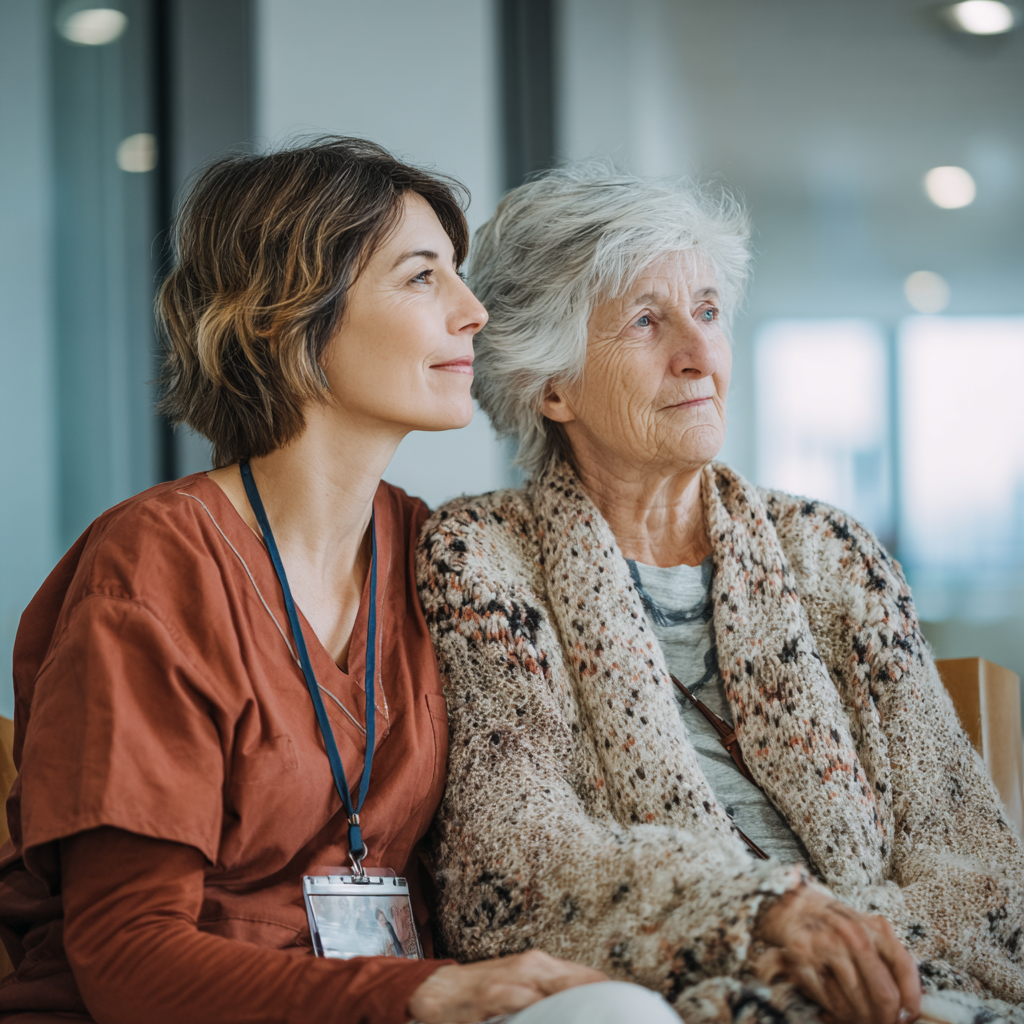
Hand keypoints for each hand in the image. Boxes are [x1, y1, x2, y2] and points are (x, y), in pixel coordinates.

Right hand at [408, 949, 605, 1022]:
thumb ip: (549, 994)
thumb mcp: (520, 986)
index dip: (611, 997)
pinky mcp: (495, 996)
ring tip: (594, 1017)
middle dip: (601, 1005)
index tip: (628, 1012)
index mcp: (542, 965)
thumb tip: (586, 1009)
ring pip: (561, 994)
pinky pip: (529, 1007)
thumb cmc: (482, 992)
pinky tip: (555, 1020)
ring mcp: (514, 981)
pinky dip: (545, 1017)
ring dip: (578, 1012)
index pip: (591, 978)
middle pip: (583, 984)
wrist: (436, 990)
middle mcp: (532, 967)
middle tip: (619, 1016)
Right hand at [753, 885, 920, 1023]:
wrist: (794, 905)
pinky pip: (830, 1000)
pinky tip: (835, 1010)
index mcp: (874, 928)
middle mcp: (853, 935)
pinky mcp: (804, 956)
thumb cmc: (838, 925)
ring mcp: (827, 945)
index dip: (912, 1000)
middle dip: (886, 1019)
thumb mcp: (868, 931)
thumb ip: (889, 958)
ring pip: (857, 1003)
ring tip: (858, 1020)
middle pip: (883, 994)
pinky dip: (836, 1012)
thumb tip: (906, 1006)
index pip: (905, 969)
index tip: (907, 1017)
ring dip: (860, 1019)